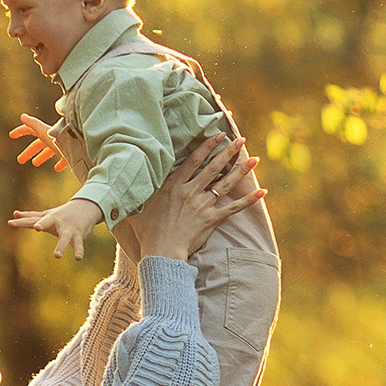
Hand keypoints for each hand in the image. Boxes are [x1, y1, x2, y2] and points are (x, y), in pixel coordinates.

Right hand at [8, 114, 67, 170]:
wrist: (84, 147)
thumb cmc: (65, 139)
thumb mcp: (47, 132)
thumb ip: (34, 125)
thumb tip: (22, 116)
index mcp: (46, 133)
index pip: (31, 129)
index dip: (20, 131)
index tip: (11, 136)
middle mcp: (54, 138)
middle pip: (39, 144)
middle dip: (29, 151)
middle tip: (20, 160)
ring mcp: (63, 145)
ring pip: (50, 151)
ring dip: (42, 156)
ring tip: (35, 163)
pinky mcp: (72, 153)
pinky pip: (64, 158)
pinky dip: (59, 162)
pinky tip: (56, 168)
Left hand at [8, 195, 104, 261]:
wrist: (86, 207)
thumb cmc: (61, 213)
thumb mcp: (46, 215)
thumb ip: (30, 216)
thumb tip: (14, 213)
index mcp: (47, 218)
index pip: (31, 220)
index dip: (21, 222)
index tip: (10, 223)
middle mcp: (56, 222)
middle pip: (48, 222)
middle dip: (43, 223)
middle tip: (36, 228)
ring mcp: (68, 228)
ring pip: (64, 237)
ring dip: (61, 246)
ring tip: (56, 256)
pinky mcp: (78, 234)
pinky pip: (78, 243)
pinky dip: (78, 250)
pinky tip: (78, 258)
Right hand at [140, 135, 262, 261]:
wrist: (161, 251)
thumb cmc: (147, 230)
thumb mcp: (136, 206)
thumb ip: (136, 192)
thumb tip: (123, 183)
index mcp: (174, 185)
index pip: (194, 160)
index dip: (207, 146)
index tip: (219, 135)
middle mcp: (190, 191)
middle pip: (213, 167)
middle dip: (228, 152)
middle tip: (241, 140)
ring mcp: (202, 205)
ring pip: (226, 183)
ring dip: (241, 169)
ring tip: (253, 158)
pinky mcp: (212, 219)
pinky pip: (233, 208)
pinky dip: (248, 200)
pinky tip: (262, 192)